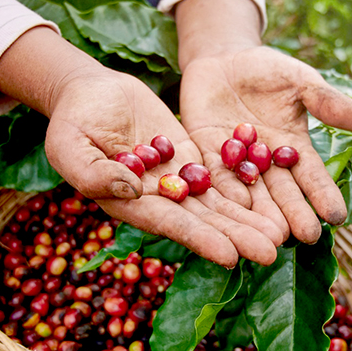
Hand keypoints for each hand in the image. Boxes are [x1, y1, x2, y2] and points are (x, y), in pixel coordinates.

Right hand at [0, 28, 281, 267]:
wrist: (90, 93)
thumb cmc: (71, 122)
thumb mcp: (70, 147)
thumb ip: (95, 173)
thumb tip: (132, 190)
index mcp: (129, 205)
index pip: (171, 226)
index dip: (202, 240)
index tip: (231, 256)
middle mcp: (159, 199)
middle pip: (204, 221)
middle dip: (237, 237)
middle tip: (271, 253)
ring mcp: (177, 179)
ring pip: (218, 202)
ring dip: (249, 219)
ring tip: (282, 234)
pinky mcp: (191, 157)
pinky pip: (221, 174)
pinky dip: (244, 186)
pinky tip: (272, 199)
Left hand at [179, 46, 351, 243]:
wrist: (223, 59)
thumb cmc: (268, 69)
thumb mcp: (300, 80)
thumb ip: (327, 101)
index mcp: (294, 148)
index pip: (312, 176)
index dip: (324, 195)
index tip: (337, 216)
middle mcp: (267, 163)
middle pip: (282, 193)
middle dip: (294, 214)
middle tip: (305, 236)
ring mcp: (237, 163)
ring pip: (250, 194)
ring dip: (260, 215)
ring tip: (271, 236)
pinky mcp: (206, 156)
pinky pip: (216, 177)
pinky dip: (224, 192)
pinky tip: (233, 210)